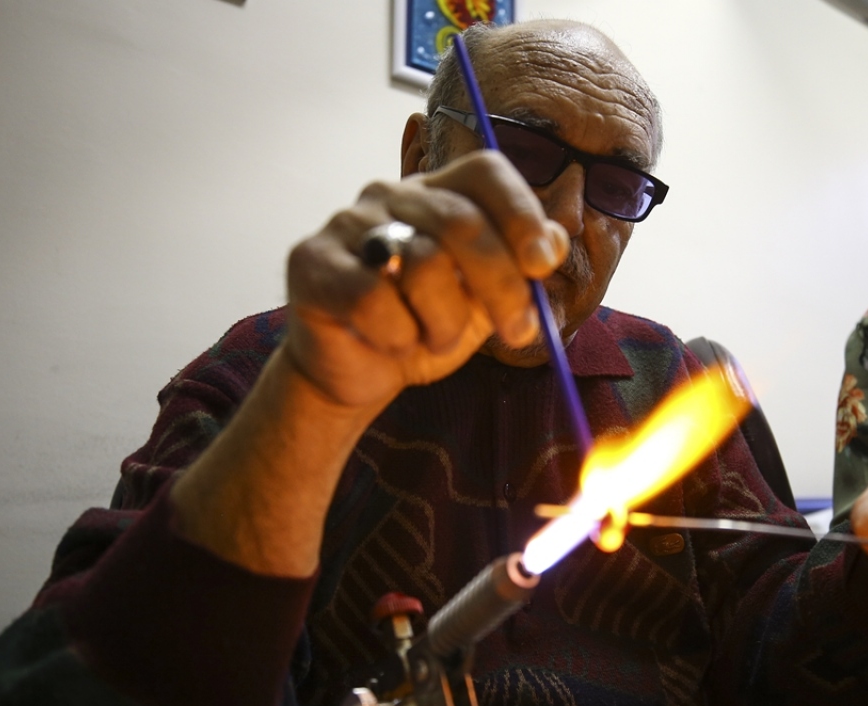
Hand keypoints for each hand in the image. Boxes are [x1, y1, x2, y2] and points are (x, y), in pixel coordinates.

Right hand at [283, 150, 569, 409]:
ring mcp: (349, 222)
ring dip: (445, 322)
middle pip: (462, 221)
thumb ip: (522, 270)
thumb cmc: (426, 327)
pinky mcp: (311, 260)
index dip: (521, 214)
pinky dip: (397, 335)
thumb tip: (555, 239)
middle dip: (502, 286)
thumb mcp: (487, 302)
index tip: (543, 266)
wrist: (360, 372)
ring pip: (421, 263)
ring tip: (435, 338)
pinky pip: (371, 298)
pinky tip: (391, 343)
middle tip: (517, 332)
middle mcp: (393, 194)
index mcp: (441, 193)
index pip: (486, 172)